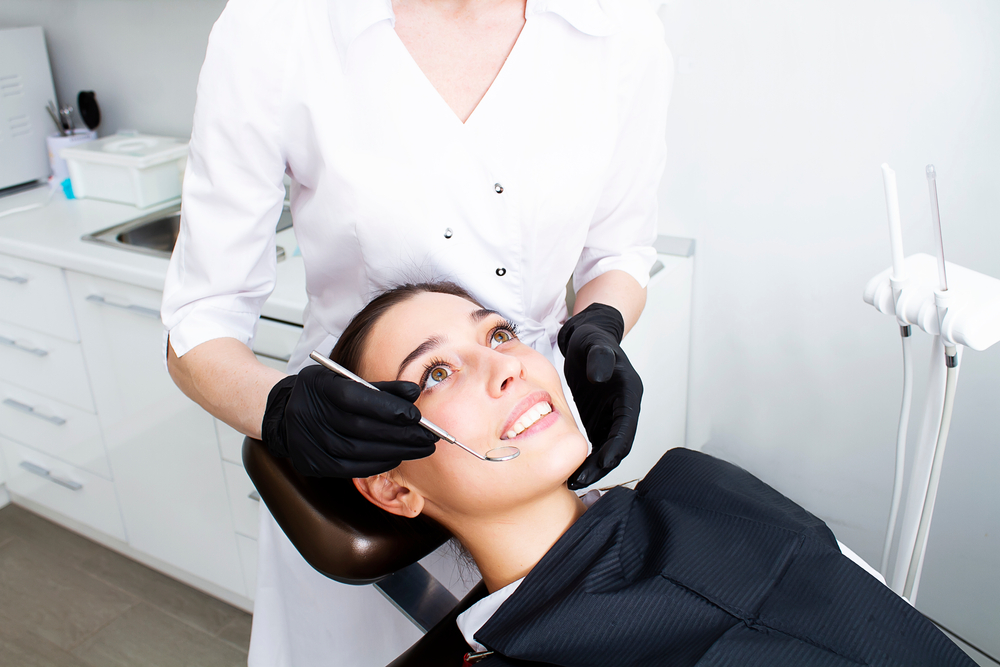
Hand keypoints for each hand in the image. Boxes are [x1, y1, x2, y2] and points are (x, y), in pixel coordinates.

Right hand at [261, 365, 436, 477]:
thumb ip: (381, 388)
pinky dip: (378, 463)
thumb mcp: (345, 379)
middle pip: (362, 428)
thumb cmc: (324, 393)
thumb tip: (414, 393)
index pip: (357, 399)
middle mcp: (311, 416)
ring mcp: (309, 443)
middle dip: (401, 434)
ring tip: (421, 448)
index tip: (416, 415)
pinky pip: (351, 468)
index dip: (389, 409)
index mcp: (320, 388)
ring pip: (359, 451)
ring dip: (396, 451)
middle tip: (429, 437)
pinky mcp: (313, 464)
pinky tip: (397, 457)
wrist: (285, 413)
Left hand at [558, 303, 642, 488]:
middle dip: (601, 466)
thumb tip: (600, 376)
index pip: (626, 428)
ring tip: (572, 482)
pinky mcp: (598, 418)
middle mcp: (624, 408)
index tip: (601, 463)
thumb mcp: (595, 343)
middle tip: (580, 481)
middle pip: (617, 445)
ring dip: (593, 467)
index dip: (615, 448)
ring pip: (607, 449)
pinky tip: (569, 470)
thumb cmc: (593, 338)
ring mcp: (611, 415)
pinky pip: (595, 444)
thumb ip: (599, 358)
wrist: (587, 336)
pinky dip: (586, 458)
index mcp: (629, 393)